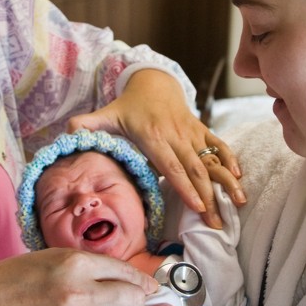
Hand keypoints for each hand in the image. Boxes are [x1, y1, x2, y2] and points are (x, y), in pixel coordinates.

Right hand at [0, 248, 173, 305]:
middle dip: (153, 302)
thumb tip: (129, 278)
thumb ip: (92, 265)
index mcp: (77, 263)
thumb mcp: (57, 256)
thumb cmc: (19, 276)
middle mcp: (80, 292)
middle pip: (132, 298)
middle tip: (168, 305)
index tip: (153, 287)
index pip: (125, 272)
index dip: (145, 281)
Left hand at [68, 69, 245, 227]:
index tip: (197, 206)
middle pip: (195, 169)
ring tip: (238, 203)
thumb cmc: (127, 106)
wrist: (153, 82)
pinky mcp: (201, 130)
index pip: (171, 165)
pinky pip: (219, 145)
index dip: (185, 186)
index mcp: (153, 136)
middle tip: (218, 223)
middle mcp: (176, 135)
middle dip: (209, 196)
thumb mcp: (105, 113)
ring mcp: (191, 132)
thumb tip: (65, 135)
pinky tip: (239, 179)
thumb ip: (85, 126)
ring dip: (226, 182)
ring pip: (211, 160)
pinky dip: (230, 161)